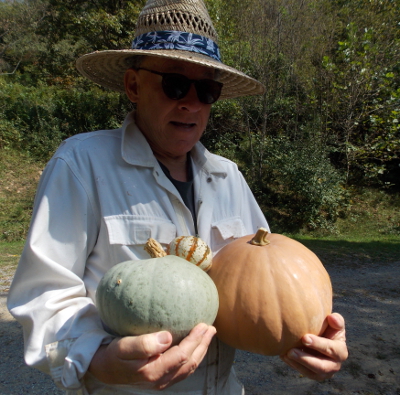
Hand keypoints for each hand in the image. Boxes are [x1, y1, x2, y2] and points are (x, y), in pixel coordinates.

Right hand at [89, 323, 215, 389]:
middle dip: (203, 345)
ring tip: (208, 335)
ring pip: (188, 368)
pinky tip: (195, 345)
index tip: (203, 324)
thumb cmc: (113, 354)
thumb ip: (144, 344)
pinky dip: (193, 356)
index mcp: (153, 372)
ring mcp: (162, 381)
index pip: (182, 355)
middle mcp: (161, 380)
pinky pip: (182, 369)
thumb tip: (167, 337)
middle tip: (211, 328)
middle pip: (190, 363)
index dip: (195, 341)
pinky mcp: (161, 378)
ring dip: (200, 351)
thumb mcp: (123, 347)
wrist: (103, 370)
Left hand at [281, 313, 347, 380]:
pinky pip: (304, 372)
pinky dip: (293, 364)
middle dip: (305, 359)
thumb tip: (332, 317)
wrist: (322, 337)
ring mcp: (324, 372)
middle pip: (321, 366)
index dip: (318, 344)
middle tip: (291, 351)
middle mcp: (335, 365)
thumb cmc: (328, 327)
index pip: (330, 349)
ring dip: (297, 364)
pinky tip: (283, 355)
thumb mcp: (334, 323)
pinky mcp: (314, 374)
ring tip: (286, 354)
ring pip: (311, 373)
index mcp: (340, 351)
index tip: (304, 338)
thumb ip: (336, 320)